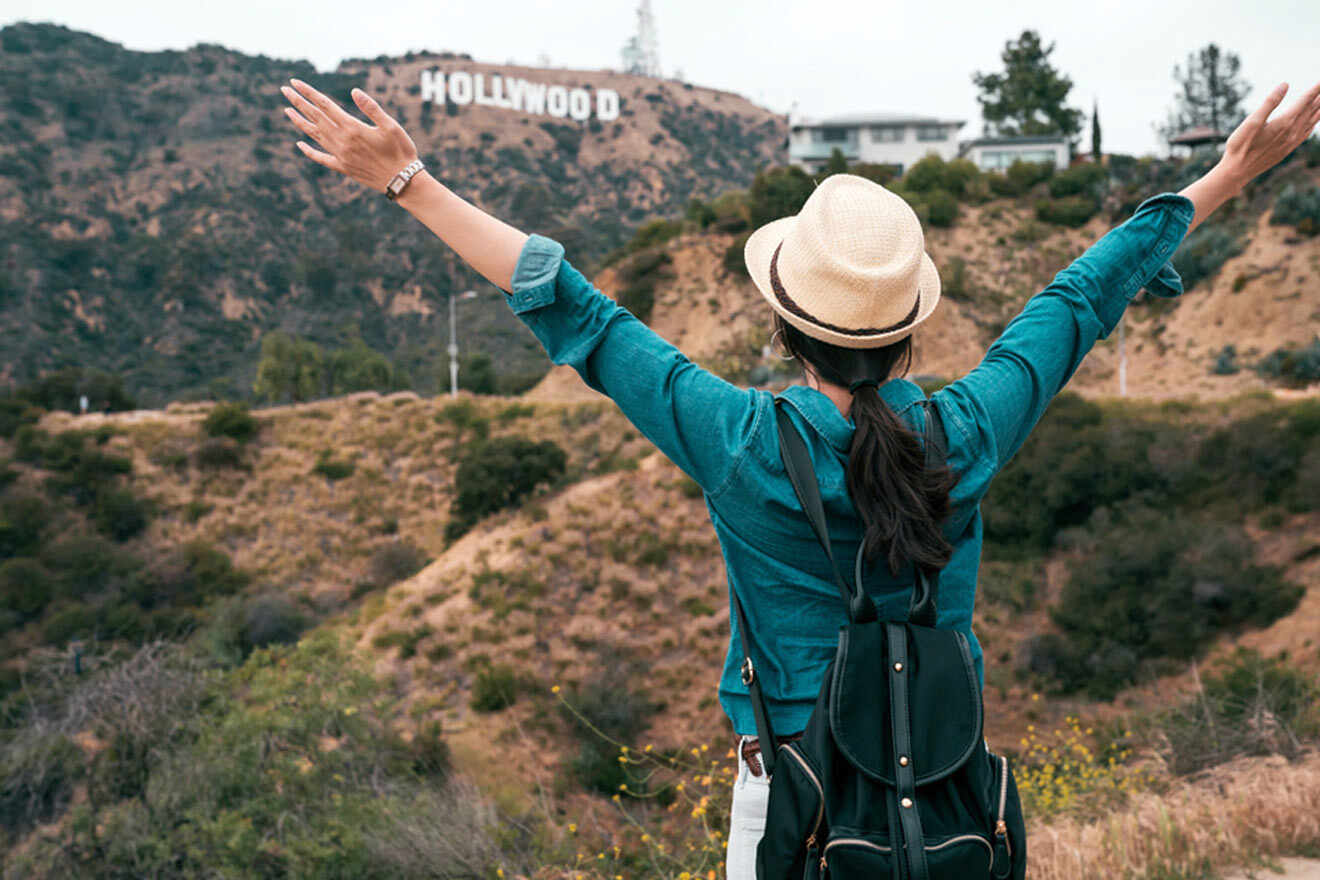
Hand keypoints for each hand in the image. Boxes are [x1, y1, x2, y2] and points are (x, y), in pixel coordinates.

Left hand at [279, 78, 419, 192]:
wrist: (402, 181)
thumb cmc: (401, 151)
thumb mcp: (391, 126)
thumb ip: (371, 108)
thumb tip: (354, 91)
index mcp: (352, 128)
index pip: (324, 105)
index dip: (309, 93)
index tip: (295, 82)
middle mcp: (342, 141)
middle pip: (315, 117)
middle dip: (298, 102)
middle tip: (284, 90)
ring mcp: (340, 155)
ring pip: (314, 135)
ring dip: (299, 122)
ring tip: (287, 110)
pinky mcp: (343, 167)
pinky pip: (321, 158)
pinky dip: (309, 151)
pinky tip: (299, 145)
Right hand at [1218, 80, 1319, 186]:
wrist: (1237, 172)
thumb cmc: (1240, 146)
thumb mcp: (1251, 122)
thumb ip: (1269, 103)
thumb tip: (1285, 85)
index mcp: (1284, 123)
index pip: (1304, 101)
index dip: (1315, 90)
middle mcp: (1291, 132)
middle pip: (1311, 111)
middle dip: (1319, 98)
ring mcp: (1290, 142)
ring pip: (1311, 122)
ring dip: (1319, 110)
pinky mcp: (1286, 150)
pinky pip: (1305, 134)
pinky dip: (1312, 124)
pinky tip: (1313, 122)